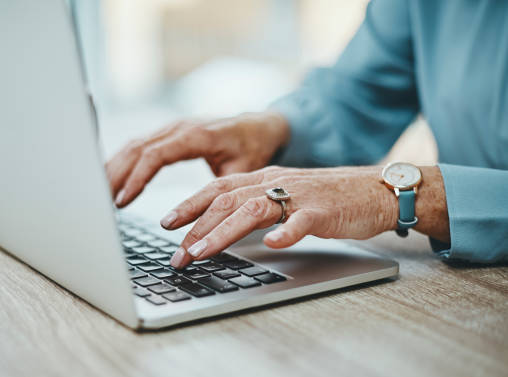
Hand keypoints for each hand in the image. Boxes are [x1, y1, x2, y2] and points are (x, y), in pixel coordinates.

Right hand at [105, 111, 289, 207]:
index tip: (124, 200)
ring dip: (114, 169)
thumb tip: (204, 215)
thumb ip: (222, 188)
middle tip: (101, 202)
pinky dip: (122, 163)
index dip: (137, 177)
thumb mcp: (243, 170)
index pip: (156, 154)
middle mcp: (180, 127)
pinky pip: (139, 146)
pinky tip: (111, 179)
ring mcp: (172, 128)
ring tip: (100, 194)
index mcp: (197, 135)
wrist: (258, 126)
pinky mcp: (168, 133)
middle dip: (115, 175)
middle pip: (137, 148)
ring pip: (134, 145)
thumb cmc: (252, 147)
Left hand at [167, 165, 448, 267]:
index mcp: (264, 179)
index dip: (190, 205)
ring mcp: (298, 197)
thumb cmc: (326, 197)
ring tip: (201, 253)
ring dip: (223, 232)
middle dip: (196, 227)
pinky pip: (302, 221)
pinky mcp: (323, 212)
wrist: (373, 190)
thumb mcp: (283, 196)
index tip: (166, 223)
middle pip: (226, 201)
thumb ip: (254, 207)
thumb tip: (219, 228)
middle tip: (177, 254)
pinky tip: (273, 245)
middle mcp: (275, 183)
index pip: (218, 189)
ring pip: (253, 210)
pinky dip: (286, 233)